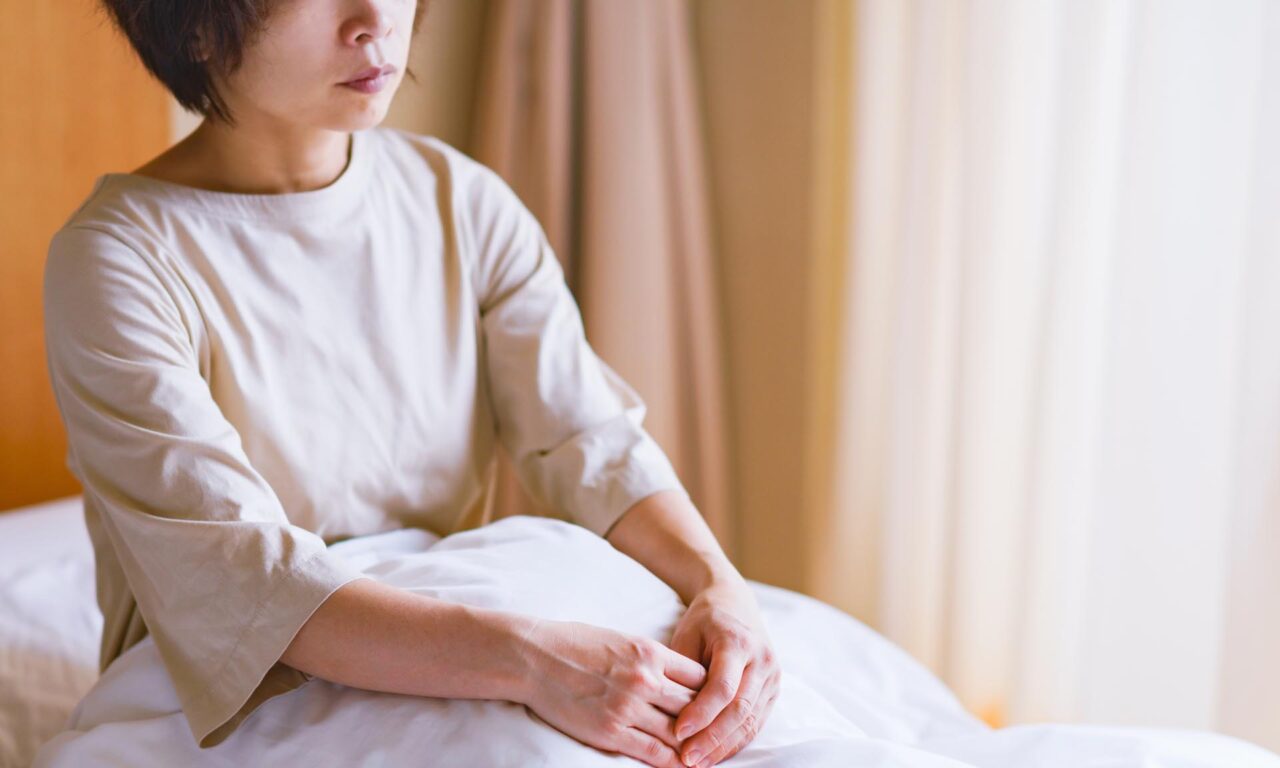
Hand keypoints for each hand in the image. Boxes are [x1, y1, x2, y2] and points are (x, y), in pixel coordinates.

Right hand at [518, 619, 709, 767]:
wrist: (534, 657)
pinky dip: (671, 762)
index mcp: (650, 652)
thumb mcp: (622, 639)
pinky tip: (681, 766)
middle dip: (706, 721)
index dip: (710, 693)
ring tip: (704, 755)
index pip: (699, 677)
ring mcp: (628, 707)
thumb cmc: (574, 644)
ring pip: (677, 733)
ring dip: (692, 745)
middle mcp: (645, 680)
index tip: (713, 704)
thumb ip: (651, 659)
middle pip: (694, 706)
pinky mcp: (610, 732)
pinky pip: (652, 753)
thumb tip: (673, 676)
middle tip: (717, 734)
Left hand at [667, 578, 779, 767]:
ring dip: (723, 747)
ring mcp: (772, 677)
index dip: (701, 713)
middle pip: (739, 709)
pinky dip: (734, 741)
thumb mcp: (686, 636)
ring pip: (750, 721)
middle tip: (687, 759)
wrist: (733, 603)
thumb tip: (667, 713)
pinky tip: (714, 754)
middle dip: (712, 738)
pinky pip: (755, 723)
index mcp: (738, 642)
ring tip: (697, 762)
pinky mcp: (773, 690)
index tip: (678, 732)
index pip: (723, 687)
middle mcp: (762, 660)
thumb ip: (682, 673)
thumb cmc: (703, 621)